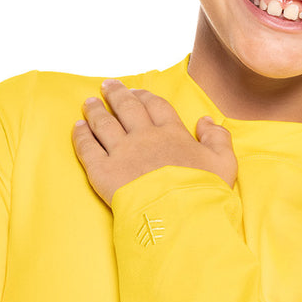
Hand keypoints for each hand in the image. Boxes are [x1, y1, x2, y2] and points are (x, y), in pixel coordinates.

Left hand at [72, 80, 237, 205]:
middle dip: (116, 94)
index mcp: (173, 133)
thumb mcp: (224, 163)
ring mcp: (122, 153)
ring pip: (104, 123)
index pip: (156, 106)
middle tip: (107, 86)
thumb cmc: (204, 193)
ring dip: (95, 111)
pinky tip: (77, 126)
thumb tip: (206, 120)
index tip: (138, 91)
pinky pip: (87, 148)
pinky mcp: (103, 172)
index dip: (145, 96)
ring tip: (89, 102)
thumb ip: (218, 138)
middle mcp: (144, 137)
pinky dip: (81, 135)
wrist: (178, 216)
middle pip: (127, 108)